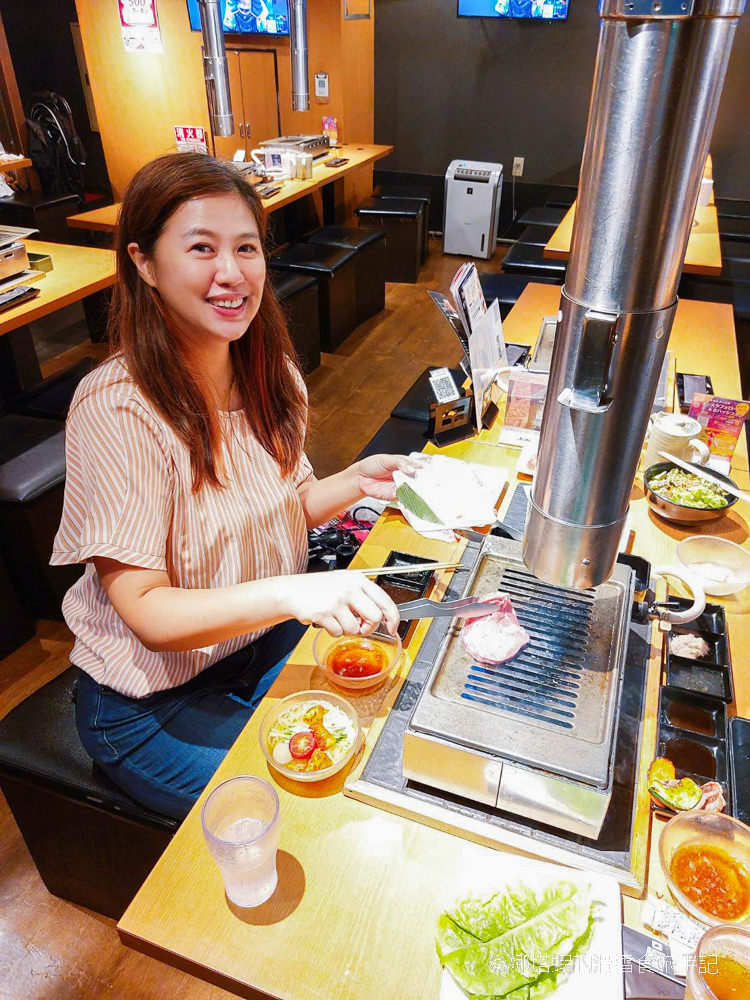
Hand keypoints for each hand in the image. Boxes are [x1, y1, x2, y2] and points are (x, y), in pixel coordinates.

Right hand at [281, 570, 399, 637]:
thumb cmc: (320, 588)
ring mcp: (337, 601)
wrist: (293, 591)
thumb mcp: (345, 583)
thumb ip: (363, 596)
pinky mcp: (325, 614)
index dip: (393, 617)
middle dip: (370, 628)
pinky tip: (327, 620)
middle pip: (375, 617)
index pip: (385, 600)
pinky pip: (338, 632)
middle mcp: (349, 589)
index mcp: (358, 580)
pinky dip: (334, 631)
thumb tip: (382, 616)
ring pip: (355, 629)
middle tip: (361, 627)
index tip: (393, 627)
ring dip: (348, 630)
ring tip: (337, 619)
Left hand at [355, 453, 424, 501]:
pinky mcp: (396, 495)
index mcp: (405, 464)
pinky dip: (407, 496)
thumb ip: (400, 462)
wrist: (360, 477)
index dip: (425, 469)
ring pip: (413, 489)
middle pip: (418, 479)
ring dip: (415, 489)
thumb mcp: (387, 459)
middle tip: (423, 479)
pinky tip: (407, 492)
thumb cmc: (372, 465)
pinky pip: (404, 496)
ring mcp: (401, 485)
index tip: (429, 470)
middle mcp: (405, 475)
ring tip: (416, 486)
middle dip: (422, 480)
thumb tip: (411, 468)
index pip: (419, 466)